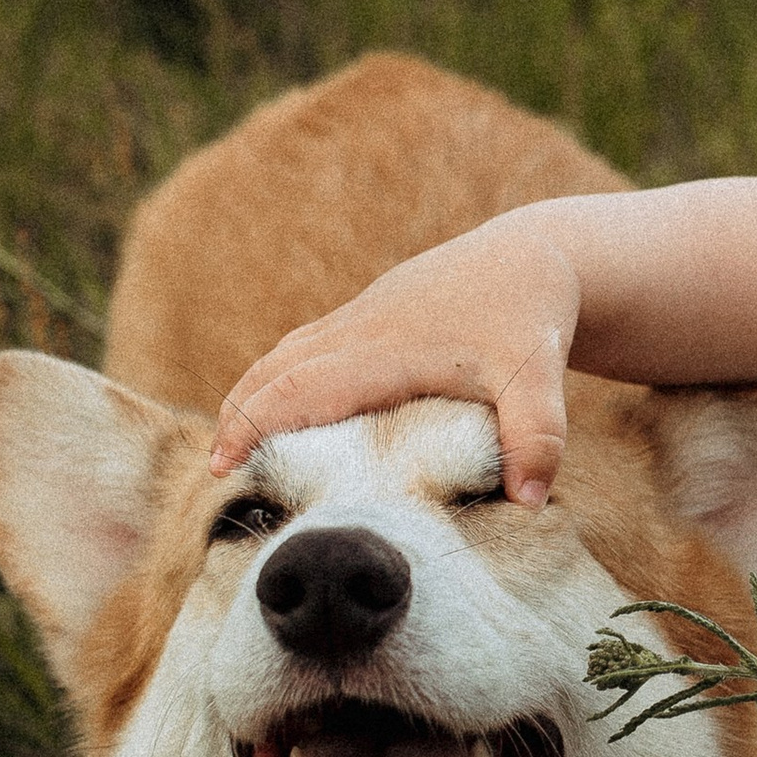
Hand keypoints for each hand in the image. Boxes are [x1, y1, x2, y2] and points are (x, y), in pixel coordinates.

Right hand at [208, 218, 580, 504]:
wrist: (532, 255)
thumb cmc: (530, 318)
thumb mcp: (540, 376)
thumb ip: (537, 436)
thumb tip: (528, 501)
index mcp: (386, 349)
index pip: (303, 389)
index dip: (259, 424)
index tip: (224, 466)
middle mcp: (360, 331)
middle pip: (278, 371)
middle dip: (241, 417)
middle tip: (216, 470)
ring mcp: (359, 319)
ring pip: (286, 356)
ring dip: (254, 395)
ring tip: (233, 446)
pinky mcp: (367, 316)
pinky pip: (306, 348)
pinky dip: (280, 379)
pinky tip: (278, 408)